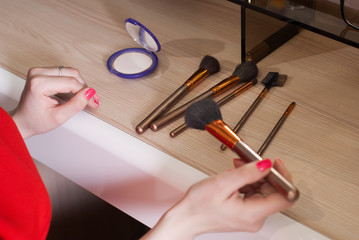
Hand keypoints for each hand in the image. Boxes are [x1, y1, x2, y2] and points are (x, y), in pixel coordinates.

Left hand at [11, 67, 98, 138]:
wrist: (22, 121)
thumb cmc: (35, 121)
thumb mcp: (59, 117)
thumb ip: (76, 104)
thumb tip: (90, 93)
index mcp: (39, 84)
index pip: (71, 83)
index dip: (86, 93)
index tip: (93, 102)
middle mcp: (38, 73)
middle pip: (72, 74)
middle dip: (84, 88)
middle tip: (91, 100)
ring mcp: (39, 71)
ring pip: (70, 71)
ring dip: (80, 85)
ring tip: (85, 98)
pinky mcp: (43, 72)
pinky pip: (64, 73)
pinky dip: (73, 83)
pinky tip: (77, 93)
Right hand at [141, 159, 293, 239]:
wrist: (186, 217)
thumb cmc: (198, 205)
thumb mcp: (223, 183)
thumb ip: (248, 173)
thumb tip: (266, 165)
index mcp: (253, 213)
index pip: (285, 196)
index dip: (284, 177)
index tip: (276, 163)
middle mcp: (255, 218)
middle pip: (273, 192)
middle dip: (263, 173)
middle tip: (250, 161)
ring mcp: (250, 217)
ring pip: (263, 191)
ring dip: (253, 176)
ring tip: (238, 167)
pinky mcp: (245, 214)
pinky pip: (254, 195)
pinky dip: (247, 182)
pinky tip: (236, 176)